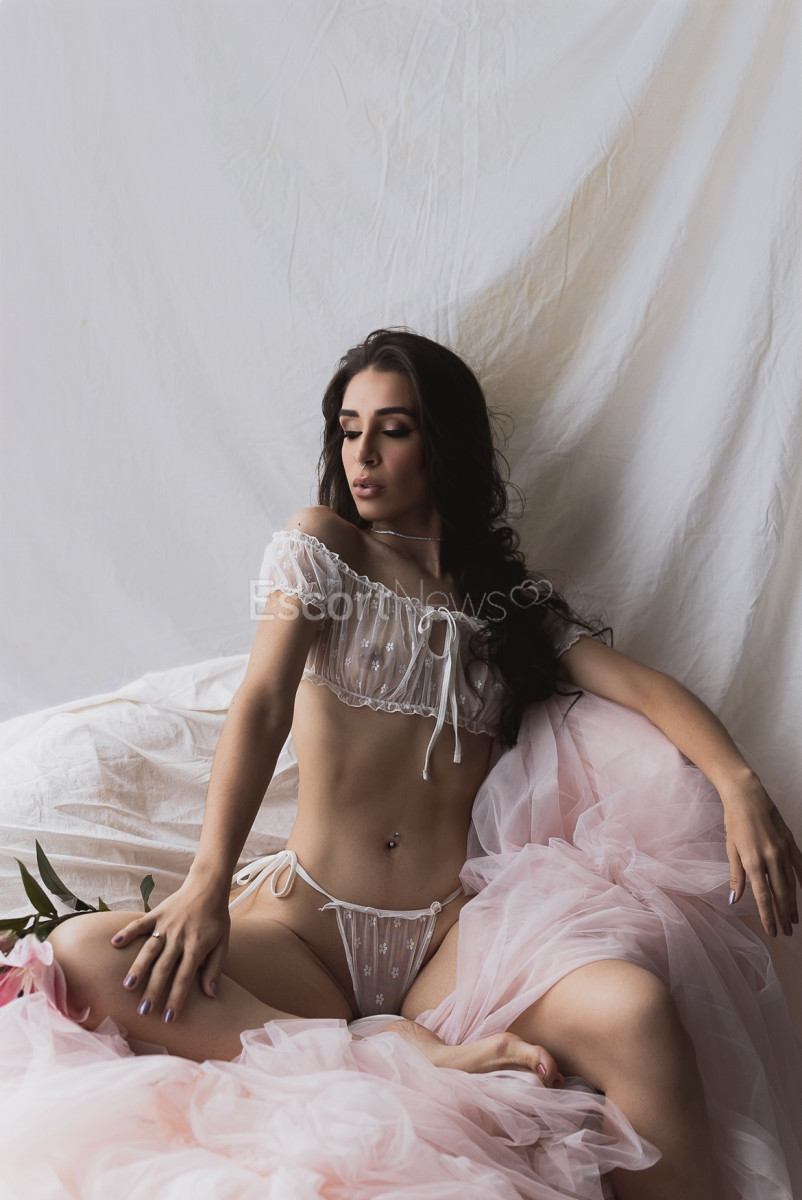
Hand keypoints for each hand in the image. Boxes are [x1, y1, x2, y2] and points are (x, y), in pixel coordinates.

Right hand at [110, 873, 230, 1020]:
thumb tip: (210, 994)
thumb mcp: (223, 943)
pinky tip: (115, 943)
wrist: (208, 886)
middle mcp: (179, 937)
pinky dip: (128, 932)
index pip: (185, 977)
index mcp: (197, 946)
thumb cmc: (216, 918)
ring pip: (149, 949)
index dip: (176, 998)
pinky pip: (140, 924)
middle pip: (164, 968)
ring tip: (127, 986)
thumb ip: (214, 968)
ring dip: (138, 967)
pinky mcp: (157, 914)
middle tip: (143, 1012)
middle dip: (154, 991)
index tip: (169, 1018)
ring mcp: (166, 925)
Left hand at [722, 775, 801, 936]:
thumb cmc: (734, 822)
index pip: (763, 896)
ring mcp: (782, 849)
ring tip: (794, 919)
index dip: (768, 915)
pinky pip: (799, 865)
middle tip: (786, 932)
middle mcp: (771, 857)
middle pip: (780, 893)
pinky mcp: (790, 841)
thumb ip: (736, 876)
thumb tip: (734, 900)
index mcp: (753, 861)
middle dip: (783, 914)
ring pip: (791, 882)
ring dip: (792, 902)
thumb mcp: (731, 849)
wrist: (747, 796)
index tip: (772, 931)